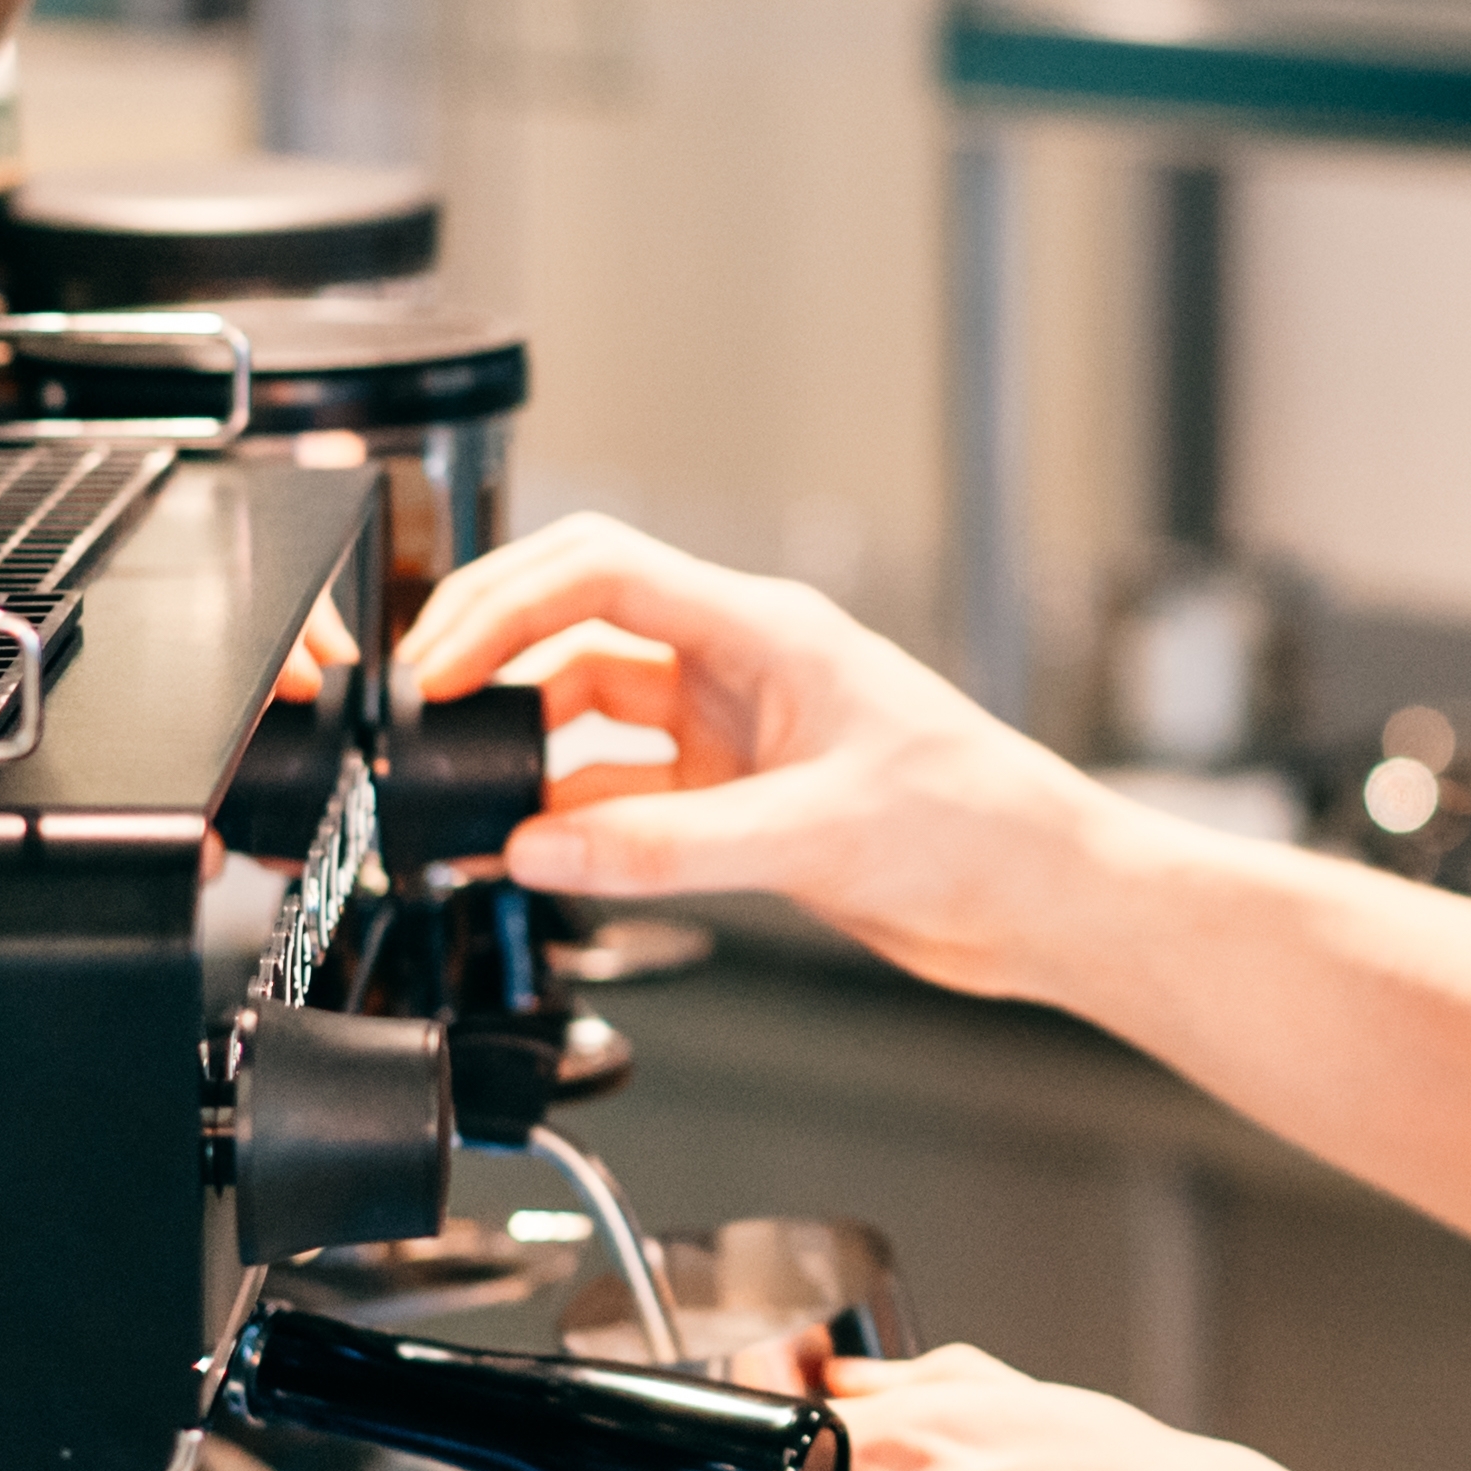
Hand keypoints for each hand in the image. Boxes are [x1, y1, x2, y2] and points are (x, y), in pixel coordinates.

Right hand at [396, 514, 1124, 996]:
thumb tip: (538, 847)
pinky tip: (531, 849)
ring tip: (462, 797)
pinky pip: (626, 790)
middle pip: (583, 630)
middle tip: (422, 714)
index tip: (440, 662)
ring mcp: (738, 728)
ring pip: (595, 714)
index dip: (506, 604)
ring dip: (527, 751)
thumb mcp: (810, 837)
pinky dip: (572, 815)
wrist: (1048, 897)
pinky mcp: (741, 794)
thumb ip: (664, 847)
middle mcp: (743, 665)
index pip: (604, 572)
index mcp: (767, 631)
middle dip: (494, 661)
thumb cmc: (980, 828)